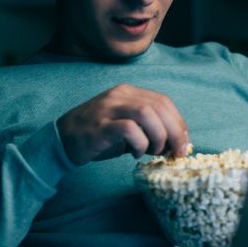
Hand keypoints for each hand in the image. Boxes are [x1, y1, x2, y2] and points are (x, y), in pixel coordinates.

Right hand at [57, 84, 189, 165]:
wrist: (63, 139)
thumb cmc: (99, 136)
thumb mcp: (127, 128)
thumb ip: (149, 130)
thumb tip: (176, 144)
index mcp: (129, 93)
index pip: (163, 102)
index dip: (178, 123)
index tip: (183, 143)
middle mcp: (120, 96)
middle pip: (159, 106)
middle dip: (175, 131)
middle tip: (178, 152)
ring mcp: (109, 108)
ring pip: (146, 114)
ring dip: (158, 136)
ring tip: (155, 152)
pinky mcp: (101, 125)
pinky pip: (129, 129)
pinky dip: (139, 143)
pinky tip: (135, 153)